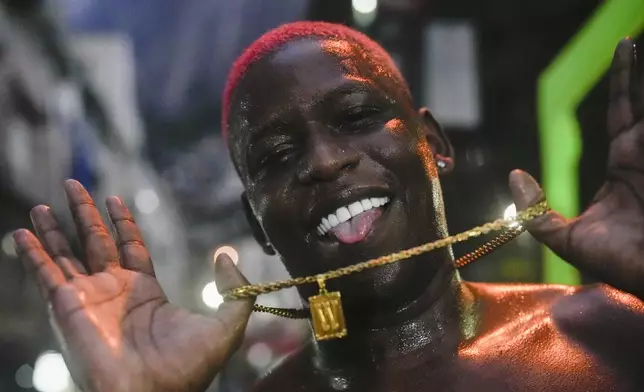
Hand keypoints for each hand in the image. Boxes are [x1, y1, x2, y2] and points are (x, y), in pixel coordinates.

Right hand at [13, 180, 253, 391]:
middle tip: (74, 185)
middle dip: (85, 213)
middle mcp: (113, 292)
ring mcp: (88, 298)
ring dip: (54, 228)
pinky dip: (32, 252)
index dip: (122, 223)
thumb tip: (225, 254)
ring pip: (67, 253)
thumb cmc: (187, 367)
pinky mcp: (67, 306)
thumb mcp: (226, 325)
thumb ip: (234, 289)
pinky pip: (45, 273)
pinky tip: (21, 232)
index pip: (130, 247)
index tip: (115, 199)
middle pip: (95, 241)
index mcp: (145, 293)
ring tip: (42, 203)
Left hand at [509, 38, 643, 297]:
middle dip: (643, 68)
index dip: (626, 78)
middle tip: (633, 35)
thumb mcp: (566, 239)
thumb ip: (536, 213)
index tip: (626, 46)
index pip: (626, 109)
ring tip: (640, 40)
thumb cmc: (617, 264)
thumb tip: (514, 176)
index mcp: (626, 164)